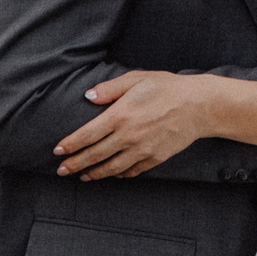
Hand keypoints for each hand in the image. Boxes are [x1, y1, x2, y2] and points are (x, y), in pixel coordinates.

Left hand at [53, 72, 214, 179]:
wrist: (198, 106)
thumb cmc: (167, 88)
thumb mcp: (136, 79)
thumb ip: (110, 88)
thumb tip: (88, 96)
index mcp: (120, 115)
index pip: (87, 135)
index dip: (70, 145)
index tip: (57, 151)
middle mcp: (128, 136)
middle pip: (95, 155)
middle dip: (75, 164)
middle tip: (61, 170)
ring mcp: (142, 150)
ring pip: (111, 168)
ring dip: (94, 173)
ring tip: (82, 176)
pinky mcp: (154, 158)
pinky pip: (131, 171)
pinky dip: (118, 175)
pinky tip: (112, 174)